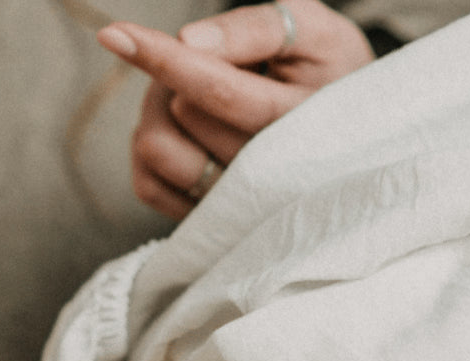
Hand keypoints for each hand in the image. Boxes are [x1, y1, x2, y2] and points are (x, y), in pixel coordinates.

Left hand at [99, 0, 374, 218]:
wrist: (353, 126)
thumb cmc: (328, 66)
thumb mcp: (313, 29)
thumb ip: (257, 28)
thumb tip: (189, 43)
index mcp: (303, 120)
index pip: (220, 91)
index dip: (166, 59)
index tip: (116, 35)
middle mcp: (272, 175)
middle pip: (182, 115)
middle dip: (176, 75)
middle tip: (206, 63)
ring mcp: (240, 207)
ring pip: (158, 151)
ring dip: (160, 110)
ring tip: (192, 95)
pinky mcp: (212, 223)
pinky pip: (148, 185)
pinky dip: (150, 149)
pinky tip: (183, 132)